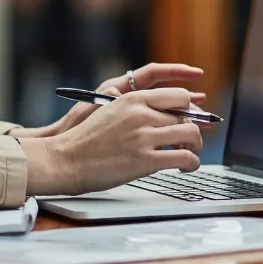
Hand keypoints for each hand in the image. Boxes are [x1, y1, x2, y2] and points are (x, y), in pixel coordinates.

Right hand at [22, 88, 205, 195]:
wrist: (66, 160)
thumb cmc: (86, 140)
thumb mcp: (110, 111)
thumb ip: (137, 109)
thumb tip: (162, 114)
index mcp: (133, 99)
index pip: (178, 95)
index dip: (192, 108)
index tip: (196, 118)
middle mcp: (141, 113)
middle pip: (187, 116)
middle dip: (195, 130)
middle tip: (193, 142)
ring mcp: (144, 136)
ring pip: (191, 135)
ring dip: (197, 147)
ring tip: (190, 156)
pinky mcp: (145, 160)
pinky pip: (184, 158)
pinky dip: (192, 163)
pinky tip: (186, 167)